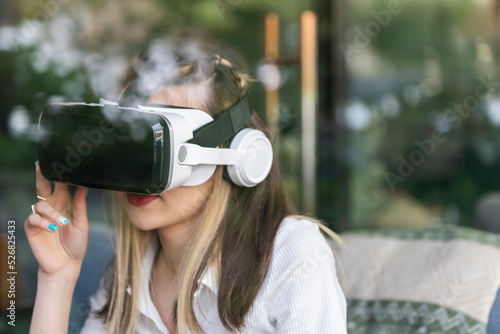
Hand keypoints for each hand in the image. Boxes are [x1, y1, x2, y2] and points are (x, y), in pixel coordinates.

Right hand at [25, 162, 88, 277]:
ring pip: (41, 205)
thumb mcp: (82, 223)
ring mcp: (40, 216)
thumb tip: (84, 186)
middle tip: (40, 166)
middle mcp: (51, 206)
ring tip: (63, 223)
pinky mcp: (32, 227)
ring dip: (53, 213)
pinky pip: (34, 218)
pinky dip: (43, 222)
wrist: (67, 264)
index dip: (59, 174)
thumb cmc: (76, 244)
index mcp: (64, 203)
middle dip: (41, 176)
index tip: (61, 162)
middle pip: (43, 186)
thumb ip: (80, 205)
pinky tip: (52, 227)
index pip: (60, 184)